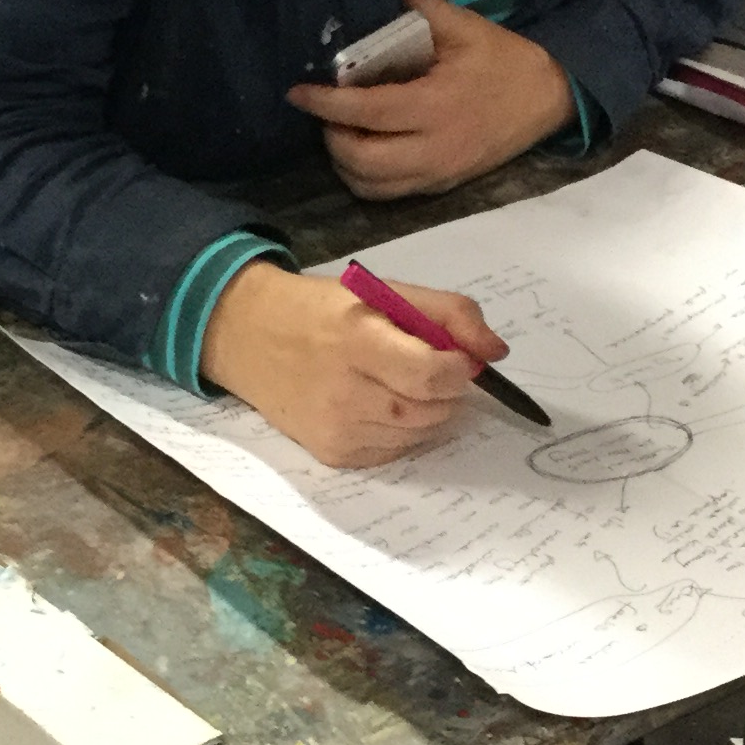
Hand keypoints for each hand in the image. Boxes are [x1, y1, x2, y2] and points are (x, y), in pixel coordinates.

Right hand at [199, 262, 508, 468]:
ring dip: (427, 413)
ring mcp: (336, 428)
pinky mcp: (332, 453)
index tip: (457, 358)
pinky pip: (392, 451)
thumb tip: (496, 353)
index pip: (434, 375)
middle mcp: (344, 391)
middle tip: (431, 371)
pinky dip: (401, 431)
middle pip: (430, 410)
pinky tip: (378, 405)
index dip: (459, 369)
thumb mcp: (384, 292)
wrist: (249, 337)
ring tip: (401, 384)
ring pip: (417, 434)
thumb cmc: (322, 310)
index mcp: (358, 340)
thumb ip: (449, 313)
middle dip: (446, 392)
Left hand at [286, 0, 574, 199]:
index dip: (326, 104)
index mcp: (435, 106)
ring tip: (339, 130)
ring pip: (370, 185)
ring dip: (343, 162)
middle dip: (331, 137)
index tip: (297, 93)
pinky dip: (365, 178)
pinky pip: (389, 194)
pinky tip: (361, 150)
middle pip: (360, 160)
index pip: (366, 112)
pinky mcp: (440, 187)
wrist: (549, 101)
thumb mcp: (469, 29)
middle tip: (324, 110)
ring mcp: (436, 173)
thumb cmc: (505, 62)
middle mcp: (432, 149)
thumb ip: (427, 8)